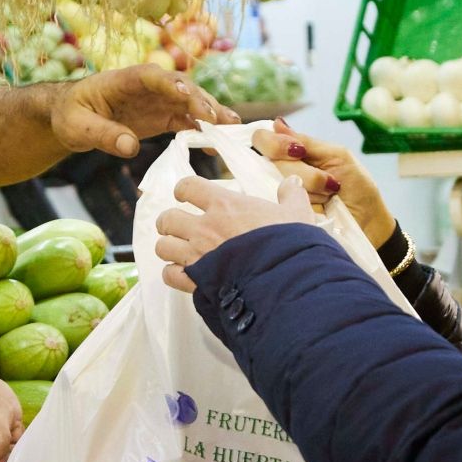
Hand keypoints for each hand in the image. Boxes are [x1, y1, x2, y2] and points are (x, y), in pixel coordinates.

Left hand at [52, 64, 237, 157]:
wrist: (72, 116)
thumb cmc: (71, 116)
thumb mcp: (77, 128)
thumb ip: (102, 135)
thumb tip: (130, 148)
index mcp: (124, 79)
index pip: (151, 77)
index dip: (171, 84)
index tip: (187, 95)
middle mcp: (147, 86)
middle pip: (179, 87)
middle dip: (200, 100)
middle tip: (218, 118)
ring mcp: (158, 99)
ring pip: (190, 102)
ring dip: (211, 113)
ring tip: (232, 126)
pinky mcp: (163, 115)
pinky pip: (187, 119)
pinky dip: (203, 128)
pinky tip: (218, 141)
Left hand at [154, 175, 315, 291]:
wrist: (286, 279)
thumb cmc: (290, 245)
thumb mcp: (297, 214)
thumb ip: (292, 195)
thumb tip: (293, 180)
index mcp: (225, 205)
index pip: (188, 187)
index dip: (184, 190)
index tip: (187, 196)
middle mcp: (205, 227)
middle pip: (168, 218)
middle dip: (171, 222)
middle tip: (180, 227)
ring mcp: (197, 255)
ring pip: (163, 246)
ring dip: (170, 248)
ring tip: (180, 251)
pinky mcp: (197, 281)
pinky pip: (170, 275)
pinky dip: (174, 274)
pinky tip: (186, 274)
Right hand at [252, 120, 395, 249]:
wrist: (368, 222)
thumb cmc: (356, 187)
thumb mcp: (336, 156)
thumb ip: (306, 142)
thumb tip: (277, 123)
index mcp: (291, 153)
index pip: (262, 140)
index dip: (274, 143)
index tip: (298, 151)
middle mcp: (279, 173)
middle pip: (270, 162)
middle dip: (304, 171)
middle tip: (327, 181)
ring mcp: (279, 196)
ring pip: (279, 185)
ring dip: (311, 189)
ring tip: (329, 196)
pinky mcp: (283, 217)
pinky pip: (284, 206)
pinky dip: (308, 206)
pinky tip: (322, 209)